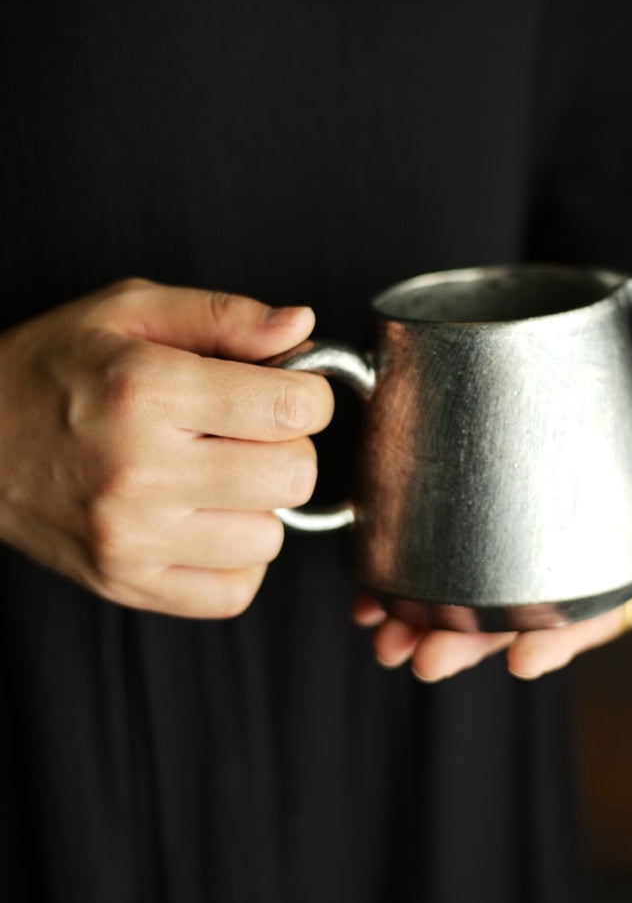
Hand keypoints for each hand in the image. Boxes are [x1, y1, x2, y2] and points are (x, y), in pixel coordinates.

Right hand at [0, 279, 333, 616]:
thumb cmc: (52, 368)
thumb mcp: (128, 310)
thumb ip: (225, 315)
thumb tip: (305, 326)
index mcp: (149, 391)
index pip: (292, 409)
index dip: (307, 395)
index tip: (285, 391)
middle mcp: (142, 470)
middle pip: (293, 476)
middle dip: (287, 447)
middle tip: (248, 433)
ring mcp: (133, 537)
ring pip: (270, 538)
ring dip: (259, 506)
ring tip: (215, 476)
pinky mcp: (125, 583)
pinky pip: (233, 592)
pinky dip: (236, 560)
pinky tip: (207, 521)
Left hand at [351, 369, 631, 680]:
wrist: (617, 412)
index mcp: (601, 590)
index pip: (577, 626)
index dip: (551, 645)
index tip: (520, 660)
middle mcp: (547, 586)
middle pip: (503, 624)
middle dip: (463, 645)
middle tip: (424, 659)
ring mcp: (505, 564)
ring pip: (460, 604)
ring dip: (420, 626)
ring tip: (385, 641)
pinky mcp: (468, 534)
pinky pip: (429, 566)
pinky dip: (395, 588)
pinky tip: (367, 604)